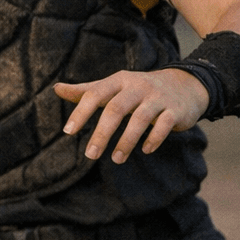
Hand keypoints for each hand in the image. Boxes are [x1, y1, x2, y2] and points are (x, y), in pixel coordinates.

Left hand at [54, 68, 210, 162]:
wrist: (184, 85)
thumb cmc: (138, 89)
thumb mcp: (113, 87)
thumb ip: (86, 91)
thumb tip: (56, 89)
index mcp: (119, 80)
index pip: (95, 94)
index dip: (81, 112)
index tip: (68, 131)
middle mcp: (138, 86)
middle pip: (116, 109)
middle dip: (102, 133)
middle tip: (90, 155)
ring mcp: (158, 98)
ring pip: (140, 119)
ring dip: (127, 141)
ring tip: (116, 159)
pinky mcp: (175, 110)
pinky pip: (164, 125)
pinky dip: (153, 138)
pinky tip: (145, 150)